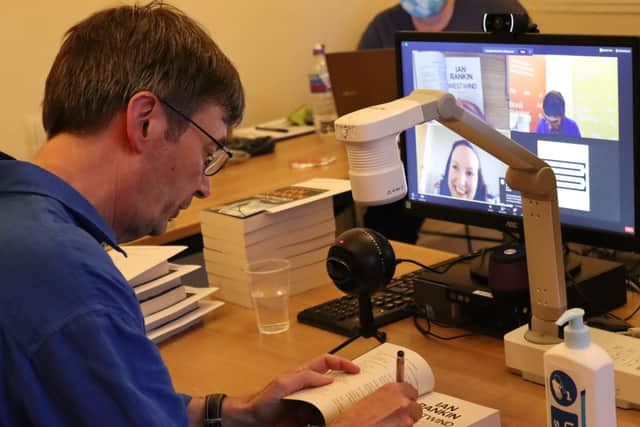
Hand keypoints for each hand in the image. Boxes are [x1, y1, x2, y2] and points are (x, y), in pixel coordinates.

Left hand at [221, 354, 359, 426]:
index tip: (356, 370)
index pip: (327, 362)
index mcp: (304, 374)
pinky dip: (332, 419)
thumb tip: (327, 379)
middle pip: (334, 382)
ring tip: (351, 408)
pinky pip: (324, 417)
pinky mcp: (307, 419)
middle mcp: (309, 388)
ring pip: (331, 401)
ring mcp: (309, 404)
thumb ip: (305, 378)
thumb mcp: (283, 384)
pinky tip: (336, 421)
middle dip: (348, 385)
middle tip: (361, 391)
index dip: (342, 363)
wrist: (252, 421)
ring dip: (341, 404)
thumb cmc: (263, 400)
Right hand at [329, 382, 422, 426]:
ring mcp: (405, 420)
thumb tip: (393, 400)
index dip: (407, 397)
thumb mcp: (370, 399)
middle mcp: (402, 402)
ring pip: (412, 421)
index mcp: (393, 390)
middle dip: (408, 412)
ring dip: (404, 422)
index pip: (411, 390)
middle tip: (397, 416)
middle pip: (416, 407)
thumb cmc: (354, 418)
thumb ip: (386, 397)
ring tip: (389, 424)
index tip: (405, 400)